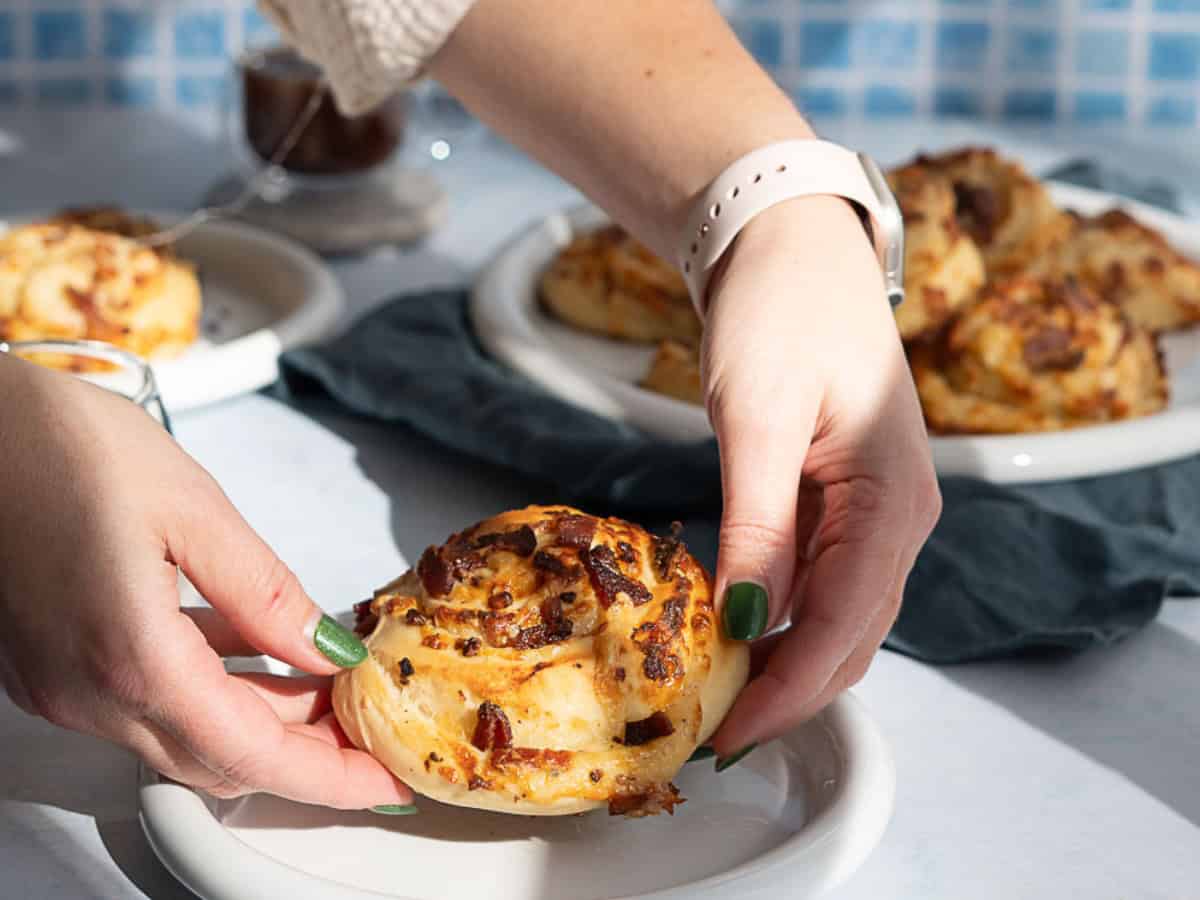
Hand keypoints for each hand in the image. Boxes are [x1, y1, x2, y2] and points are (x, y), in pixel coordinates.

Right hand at [0, 357, 410, 808]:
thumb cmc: (57, 445)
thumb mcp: (192, 509)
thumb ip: (266, 594)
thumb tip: (325, 649)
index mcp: (130, 658)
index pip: (251, 754)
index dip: (327, 775)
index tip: (382, 780)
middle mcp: (88, 692)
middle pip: (221, 757)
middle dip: (305, 752)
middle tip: (368, 728)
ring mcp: (64, 684)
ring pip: (185, 733)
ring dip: (261, 720)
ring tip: (330, 689)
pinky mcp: (54, 662)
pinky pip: (150, 700)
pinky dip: (213, 689)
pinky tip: (255, 650)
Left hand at [702, 196, 940, 762]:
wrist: (788, 246)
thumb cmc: (780, 311)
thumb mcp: (759, 417)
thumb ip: (759, 523)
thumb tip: (748, 620)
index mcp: (894, 501)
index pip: (844, 625)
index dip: (787, 689)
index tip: (727, 733)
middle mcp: (898, 520)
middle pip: (850, 638)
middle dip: (787, 692)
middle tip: (712, 733)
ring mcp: (874, 515)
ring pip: (837, 619)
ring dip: (784, 664)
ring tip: (717, 698)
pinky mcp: (842, 505)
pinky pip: (818, 584)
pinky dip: (779, 620)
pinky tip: (733, 633)